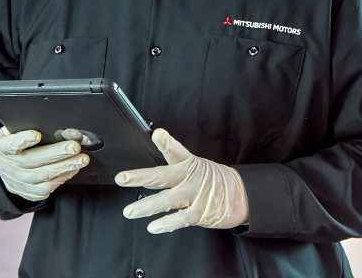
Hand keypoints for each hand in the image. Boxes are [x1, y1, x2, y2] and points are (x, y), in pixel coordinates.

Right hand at [0, 127, 89, 201]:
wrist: (4, 167)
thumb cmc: (12, 144)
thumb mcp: (11, 131)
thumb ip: (24, 126)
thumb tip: (48, 120)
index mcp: (2, 148)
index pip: (10, 144)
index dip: (22, 140)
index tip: (37, 134)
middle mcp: (8, 167)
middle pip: (33, 161)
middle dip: (57, 153)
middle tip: (75, 147)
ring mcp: (18, 182)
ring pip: (43, 176)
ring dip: (66, 167)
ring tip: (81, 159)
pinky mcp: (28, 192)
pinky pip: (47, 188)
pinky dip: (62, 178)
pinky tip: (72, 170)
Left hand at [116, 128, 248, 233]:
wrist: (239, 195)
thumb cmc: (211, 179)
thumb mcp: (195, 166)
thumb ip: (171, 169)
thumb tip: (143, 177)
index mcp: (189, 163)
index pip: (175, 150)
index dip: (166, 142)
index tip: (157, 134)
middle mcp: (189, 178)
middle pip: (162, 176)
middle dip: (140, 177)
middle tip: (123, 178)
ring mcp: (194, 196)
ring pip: (167, 200)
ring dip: (146, 206)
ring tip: (129, 211)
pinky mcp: (199, 213)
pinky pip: (180, 219)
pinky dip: (166, 223)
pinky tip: (153, 226)